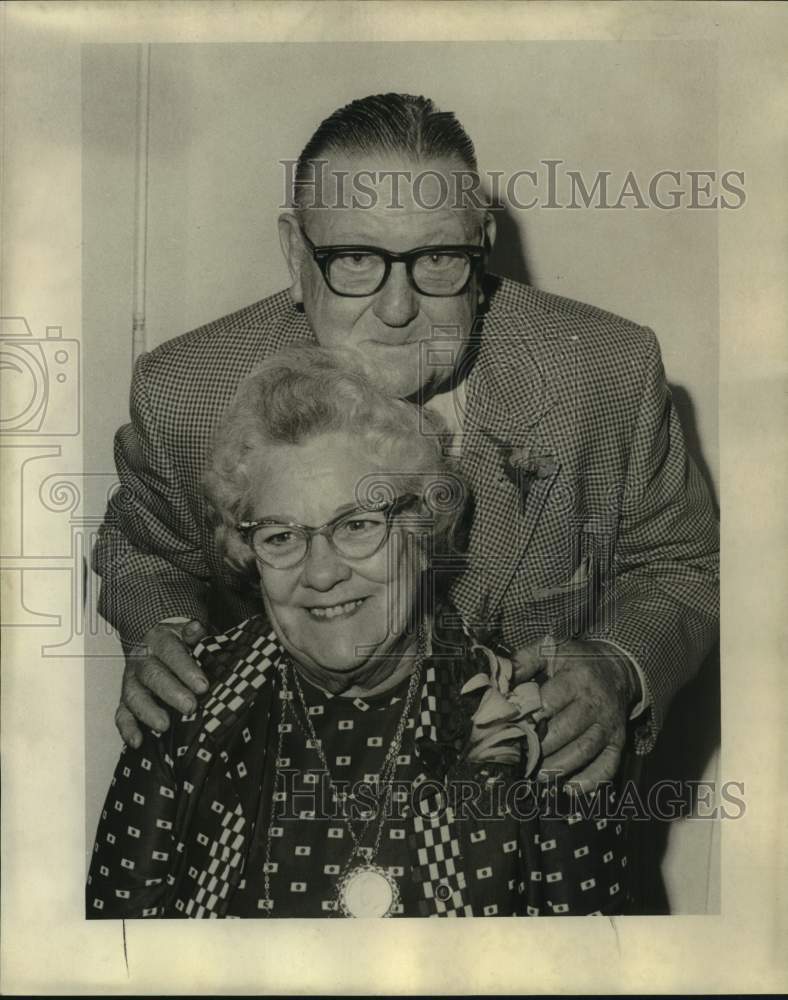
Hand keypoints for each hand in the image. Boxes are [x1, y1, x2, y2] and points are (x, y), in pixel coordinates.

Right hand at [116, 620, 209, 747]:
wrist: (154, 641)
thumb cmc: (178, 642)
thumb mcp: (187, 632)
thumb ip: (193, 633)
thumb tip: (196, 629)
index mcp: (160, 641)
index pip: (171, 652)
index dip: (186, 669)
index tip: (202, 686)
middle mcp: (142, 660)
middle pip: (152, 675)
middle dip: (171, 692)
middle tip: (190, 706)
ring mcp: (131, 681)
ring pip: (134, 695)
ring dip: (148, 712)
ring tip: (164, 725)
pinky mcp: (126, 699)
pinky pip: (122, 714)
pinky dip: (127, 729)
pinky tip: (137, 742)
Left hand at [512, 638, 637, 792]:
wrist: (617, 668)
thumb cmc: (576, 661)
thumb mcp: (551, 650)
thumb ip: (523, 661)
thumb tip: (498, 682)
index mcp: (576, 678)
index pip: (550, 702)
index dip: (528, 718)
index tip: (509, 729)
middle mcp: (595, 703)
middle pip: (566, 730)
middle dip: (539, 746)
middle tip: (518, 756)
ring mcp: (608, 724)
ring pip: (584, 751)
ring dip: (558, 767)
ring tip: (535, 773)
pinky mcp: (618, 741)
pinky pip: (608, 766)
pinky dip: (589, 781)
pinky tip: (568, 787)